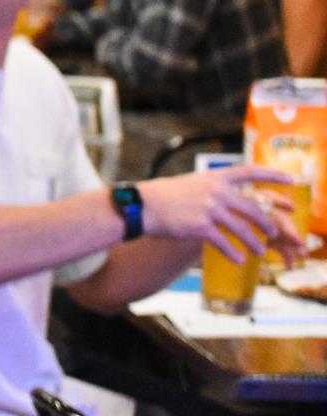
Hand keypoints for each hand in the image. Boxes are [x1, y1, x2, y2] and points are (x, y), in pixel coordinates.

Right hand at [141, 165, 305, 264]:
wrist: (141, 205)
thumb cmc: (163, 196)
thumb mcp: (191, 184)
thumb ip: (212, 190)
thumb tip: (230, 199)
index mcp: (213, 177)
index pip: (249, 171)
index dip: (272, 175)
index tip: (290, 180)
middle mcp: (215, 191)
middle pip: (253, 207)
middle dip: (268, 222)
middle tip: (274, 231)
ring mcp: (208, 209)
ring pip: (243, 228)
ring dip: (255, 242)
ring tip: (261, 252)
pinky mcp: (200, 227)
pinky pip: (224, 243)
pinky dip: (234, 253)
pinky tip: (239, 260)